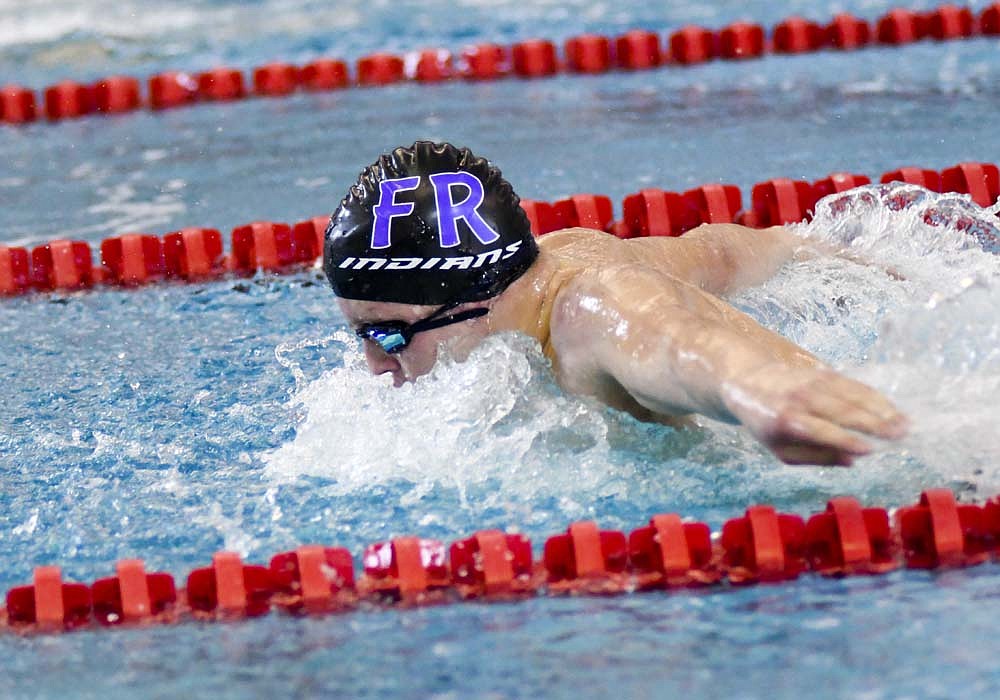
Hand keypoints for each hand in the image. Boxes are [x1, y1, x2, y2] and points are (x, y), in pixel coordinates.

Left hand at [721, 362, 908, 465]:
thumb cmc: (767, 424)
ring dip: (882, 408)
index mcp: (787, 421)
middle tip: (901, 435)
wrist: (748, 381)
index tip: (871, 450)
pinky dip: (874, 396)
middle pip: (843, 410)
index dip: (846, 440)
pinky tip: (891, 408)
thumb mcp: (782, 450)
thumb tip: (853, 459)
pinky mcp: (822, 372)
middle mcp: (801, 399)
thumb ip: (816, 457)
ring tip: (904, 424)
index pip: (821, 431)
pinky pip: (853, 383)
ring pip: (852, 394)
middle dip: (874, 423)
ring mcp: (813, 382)